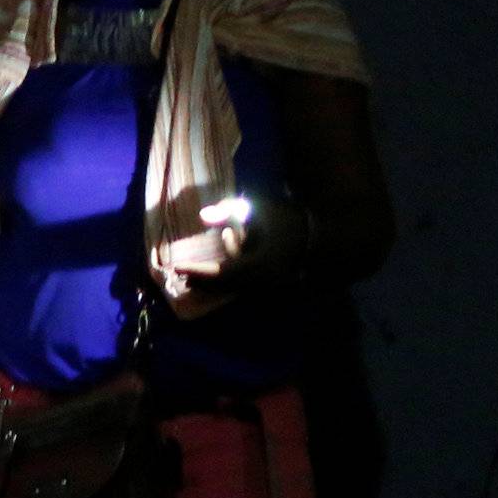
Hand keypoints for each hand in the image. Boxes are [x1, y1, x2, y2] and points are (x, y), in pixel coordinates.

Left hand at [152, 197, 306, 320]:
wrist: (320, 238)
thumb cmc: (289, 220)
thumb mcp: (260, 209)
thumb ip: (231, 209)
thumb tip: (202, 216)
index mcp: (256, 265)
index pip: (218, 272)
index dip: (196, 271)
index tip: (176, 267)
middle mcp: (258, 281)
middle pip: (222, 286)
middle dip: (201, 281)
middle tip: (181, 276)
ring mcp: (265, 287)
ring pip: (231, 288)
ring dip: (212, 283)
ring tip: (193, 278)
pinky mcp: (269, 286)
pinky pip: (242, 287)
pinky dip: (227, 281)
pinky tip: (219, 272)